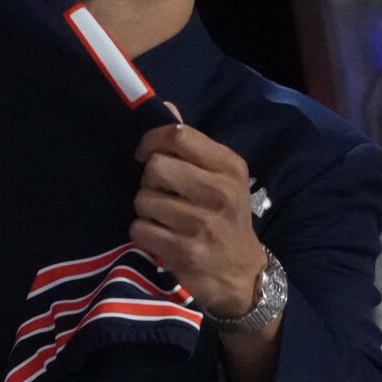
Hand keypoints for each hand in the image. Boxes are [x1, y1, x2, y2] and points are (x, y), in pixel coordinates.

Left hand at [131, 124, 266, 317]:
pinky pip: (140, 229)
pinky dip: (143, 233)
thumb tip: (166, 107)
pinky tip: (160, 238)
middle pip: (155, 167)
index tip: (145, 154)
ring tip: (163, 218)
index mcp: (229, 167)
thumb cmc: (225, 218)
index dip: (151, 141)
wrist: (242, 274)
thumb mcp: (221, 178)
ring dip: (145, 210)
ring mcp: (202, 223)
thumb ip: (192, 145)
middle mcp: (220, 192)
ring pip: (143, 199)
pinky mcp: (185, 251)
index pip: (178, 135)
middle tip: (160, 193)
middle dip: (148, 181)